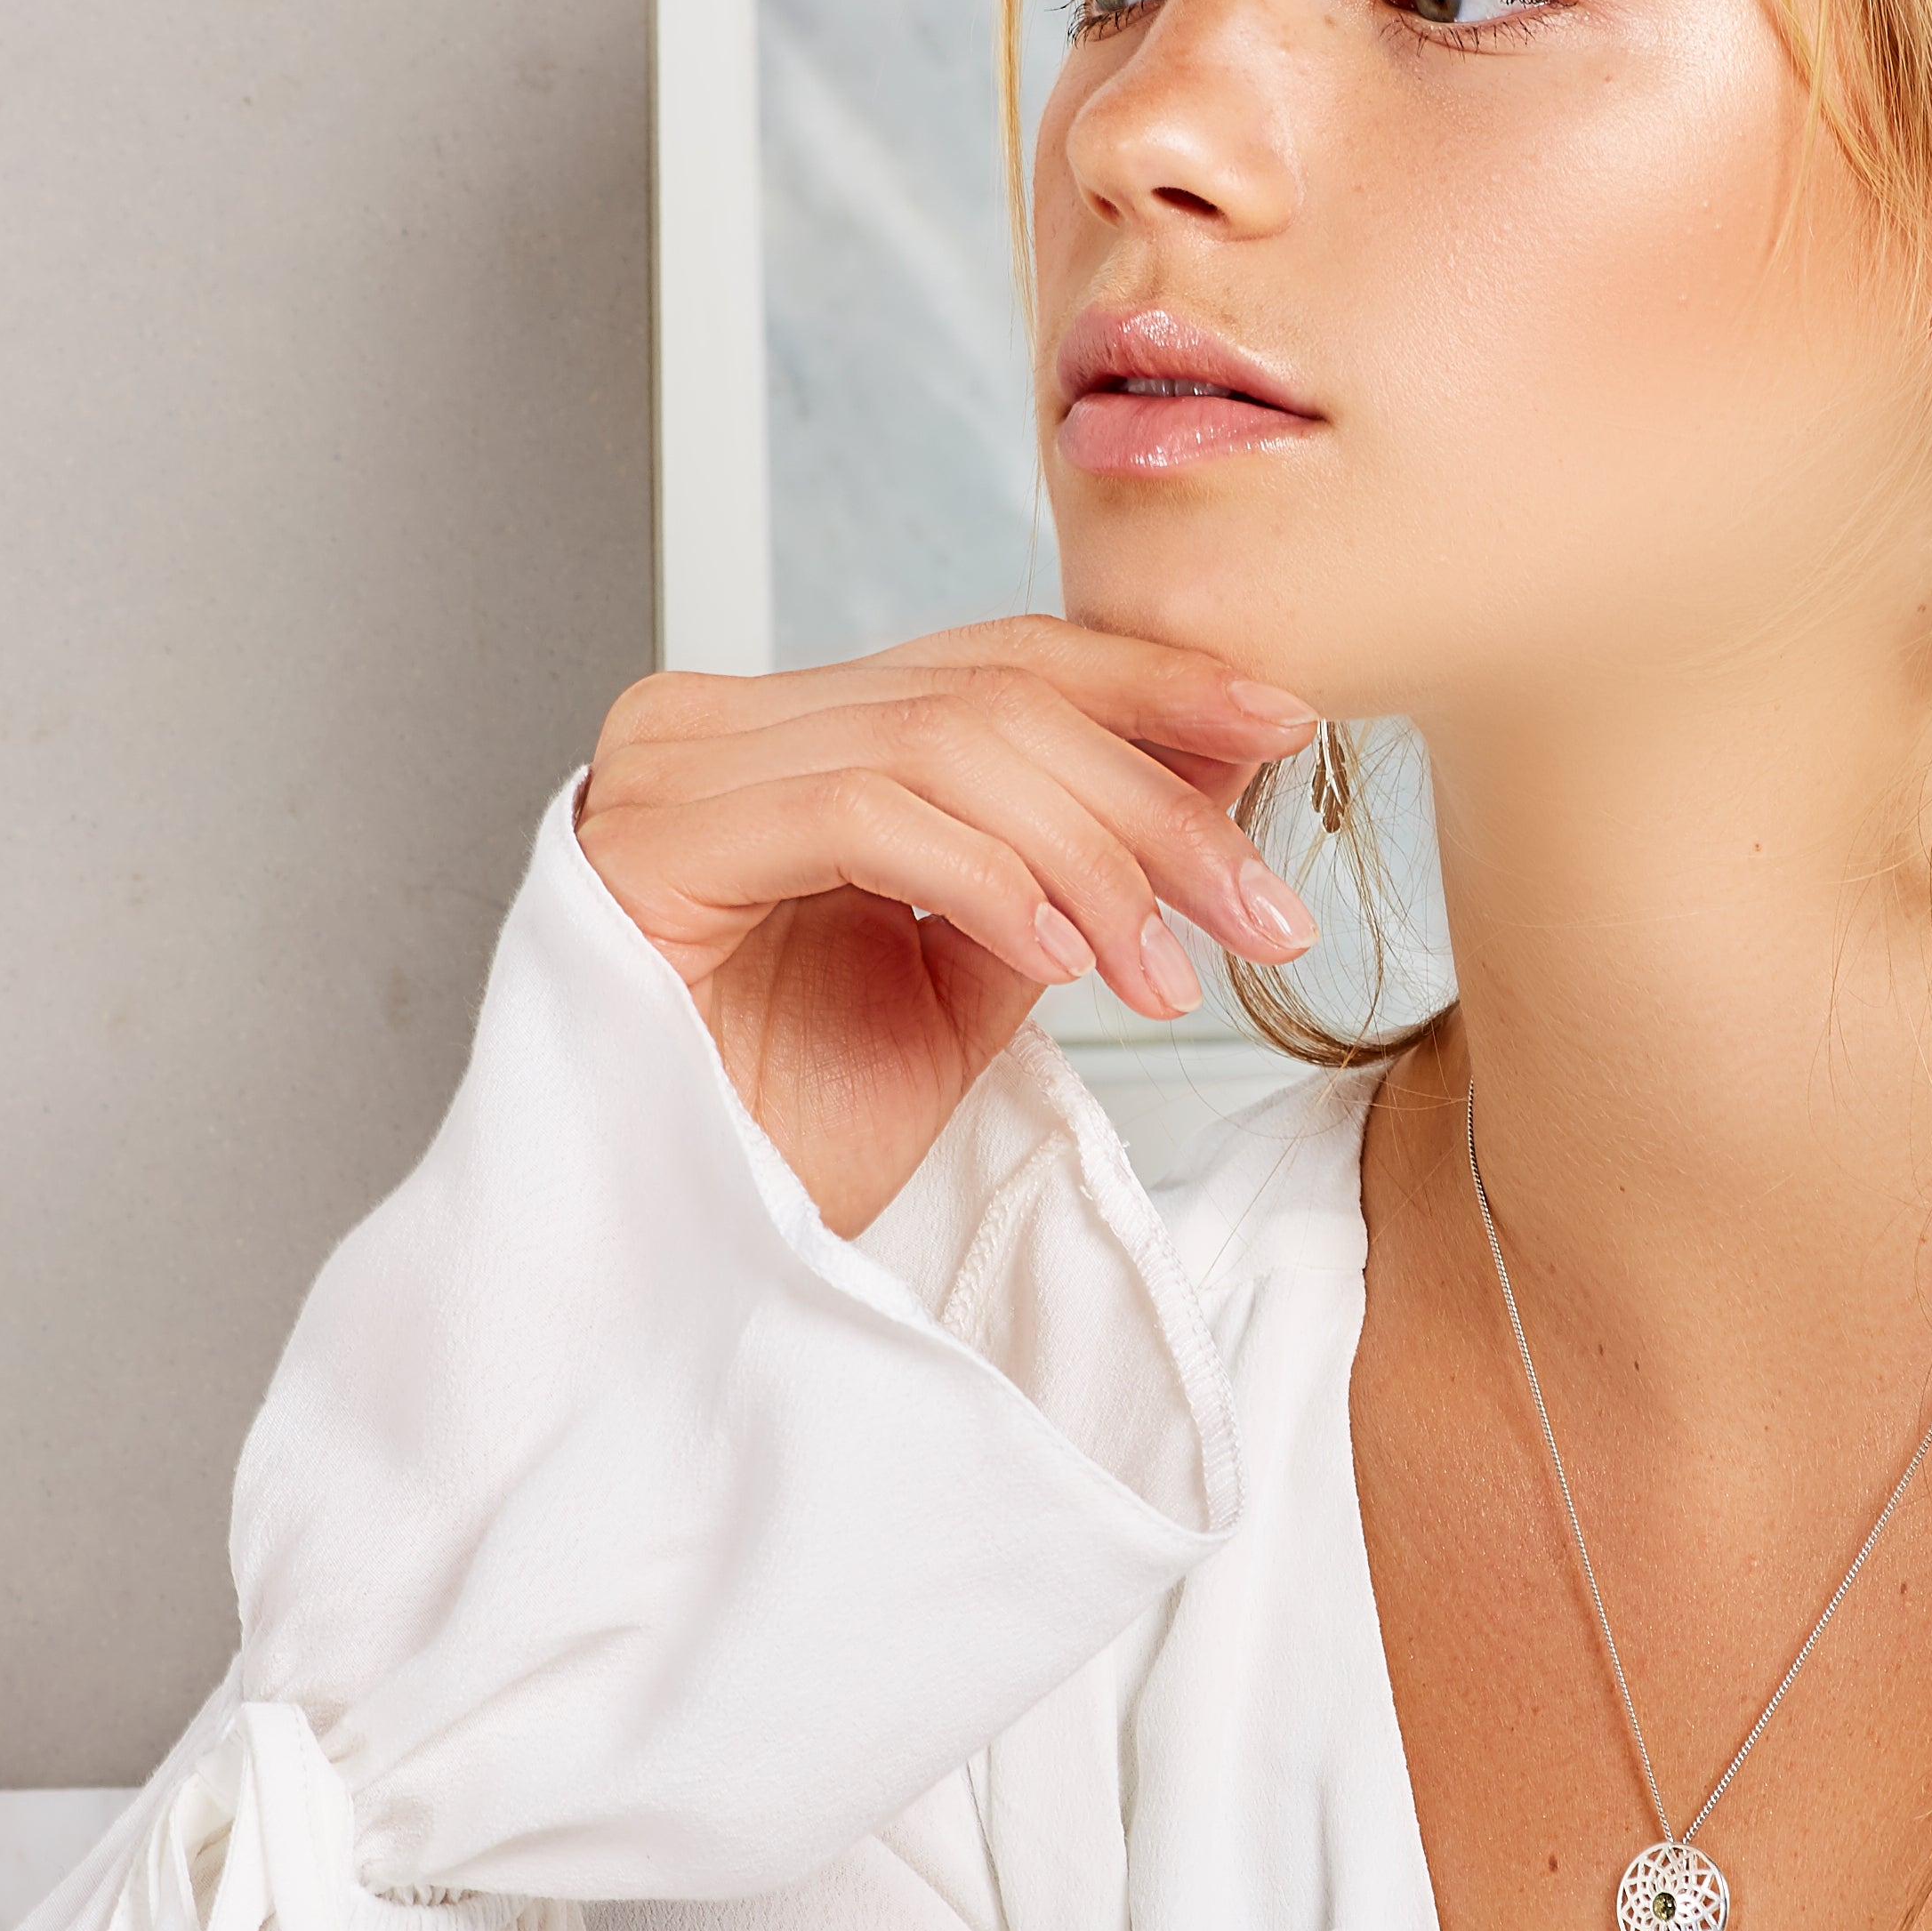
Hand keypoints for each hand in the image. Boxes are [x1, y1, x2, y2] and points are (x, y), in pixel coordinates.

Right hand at [572, 618, 1321, 1236]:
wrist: (686, 1270)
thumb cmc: (798, 1133)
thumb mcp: (980, 976)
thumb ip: (1071, 859)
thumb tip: (1217, 755)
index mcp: (791, 733)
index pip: (996, 660)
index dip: (1151, 685)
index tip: (1284, 730)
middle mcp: (717, 723)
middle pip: (988, 694)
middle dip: (1155, 803)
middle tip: (1264, 911)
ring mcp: (671, 771)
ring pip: (944, 742)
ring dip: (1095, 858)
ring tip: (1168, 976)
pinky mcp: (646, 844)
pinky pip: (860, 810)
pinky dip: (986, 875)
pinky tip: (1059, 959)